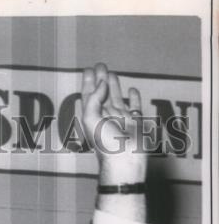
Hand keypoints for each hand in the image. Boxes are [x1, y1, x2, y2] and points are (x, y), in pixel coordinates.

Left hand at [81, 62, 145, 184]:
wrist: (124, 158)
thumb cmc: (105, 142)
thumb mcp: (91, 119)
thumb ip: (94, 99)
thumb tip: (102, 82)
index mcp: (92, 116)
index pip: (88, 95)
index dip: (88, 82)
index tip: (89, 69)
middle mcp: (105, 117)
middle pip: (102, 94)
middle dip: (100, 79)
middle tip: (100, 65)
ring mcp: (120, 119)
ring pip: (116, 97)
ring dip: (114, 85)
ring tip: (112, 72)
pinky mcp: (134, 121)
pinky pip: (134, 106)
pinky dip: (133, 97)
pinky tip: (132, 89)